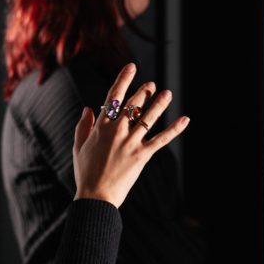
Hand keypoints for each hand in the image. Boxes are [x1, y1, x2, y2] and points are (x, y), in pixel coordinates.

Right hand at [73, 63, 188, 207]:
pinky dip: (174, 129)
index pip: (113, 97)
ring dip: (159, 103)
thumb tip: (88, 108)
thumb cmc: (85, 173)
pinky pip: (161, 139)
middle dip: (143, 92)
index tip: (131, 67)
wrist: (95, 196)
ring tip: (167, 93)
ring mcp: (130, 142)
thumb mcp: (79, 147)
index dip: (123, 80)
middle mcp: (117, 131)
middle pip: (133, 104)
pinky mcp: (142, 155)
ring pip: (148, 117)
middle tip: (151, 84)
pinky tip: (185, 120)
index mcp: (101, 127)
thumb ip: (83, 126)